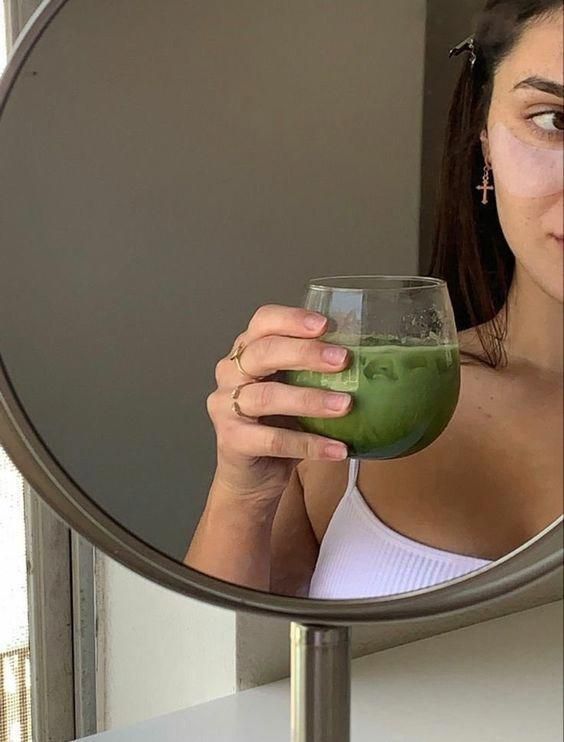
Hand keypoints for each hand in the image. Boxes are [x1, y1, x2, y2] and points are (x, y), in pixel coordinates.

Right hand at [207, 304, 352, 497]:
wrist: (251, 475)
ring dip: (310, 400)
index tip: (324, 325)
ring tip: (345, 405)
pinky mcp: (232, 441)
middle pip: (263, 353)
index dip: (292, 319)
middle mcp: (230, 373)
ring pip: (268, 397)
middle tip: (342, 360)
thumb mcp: (293, 388)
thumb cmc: (276, 423)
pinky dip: (309, 444)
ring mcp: (225, 407)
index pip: (263, 321)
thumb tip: (368, 356)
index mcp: (247, 351)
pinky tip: (338, 448)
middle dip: (305, 353)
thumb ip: (314, 370)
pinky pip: (274, 440)